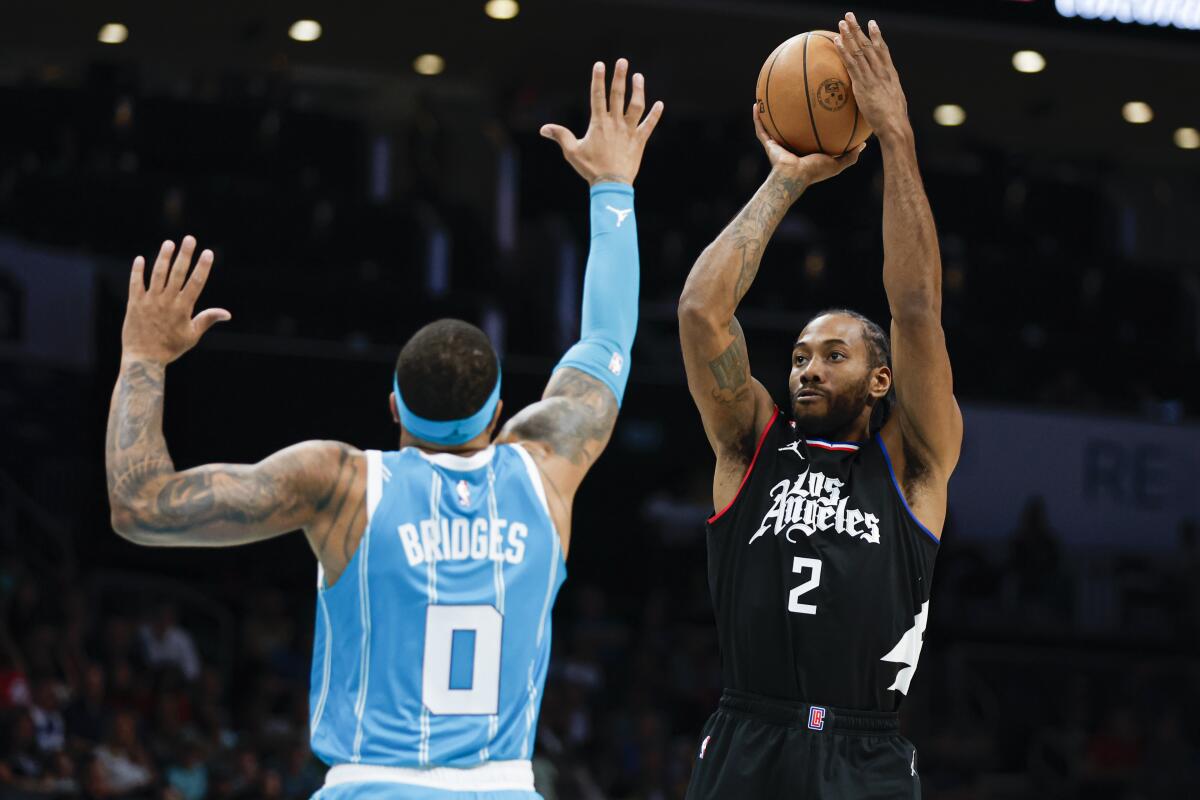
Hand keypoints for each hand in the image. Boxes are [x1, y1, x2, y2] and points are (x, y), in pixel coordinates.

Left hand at [121, 236, 230, 364]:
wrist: (143, 359)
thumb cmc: (170, 348)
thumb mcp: (192, 336)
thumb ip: (207, 319)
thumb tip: (227, 313)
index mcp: (183, 309)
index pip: (195, 283)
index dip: (203, 267)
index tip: (208, 253)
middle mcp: (166, 301)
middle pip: (177, 273)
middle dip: (185, 255)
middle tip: (190, 239)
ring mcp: (149, 301)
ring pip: (157, 274)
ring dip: (163, 257)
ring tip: (169, 243)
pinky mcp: (134, 303)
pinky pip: (135, 284)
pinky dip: (137, 271)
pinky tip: (140, 259)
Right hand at [541, 58, 663, 185]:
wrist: (611, 184)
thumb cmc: (590, 168)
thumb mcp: (572, 151)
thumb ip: (560, 136)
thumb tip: (543, 129)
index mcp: (598, 123)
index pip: (597, 96)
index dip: (598, 79)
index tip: (600, 64)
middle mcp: (615, 123)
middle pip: (618, 95)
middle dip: (619, 77)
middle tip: (622, 61)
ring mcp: (629, 131)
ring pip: (636, 106)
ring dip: (638, 90)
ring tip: (638, 77)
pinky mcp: (639, 141)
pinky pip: (649, 125)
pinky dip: (655, 115)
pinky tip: (660, 104)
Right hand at [753, 103, 863, 184]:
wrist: (794, 177)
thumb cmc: (814, 172)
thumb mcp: (837, 164)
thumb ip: (850, 155)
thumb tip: (863, 144)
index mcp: (806, 149)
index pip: (809, 131)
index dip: (813, 119)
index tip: (819, 103)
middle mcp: (791, 145)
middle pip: (791, 124)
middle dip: (791, 110)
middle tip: (795, 93)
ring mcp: (778, 144)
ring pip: (773, 124)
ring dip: (770, 111)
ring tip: (769, 95)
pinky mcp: (768, 144)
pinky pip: (760, 128)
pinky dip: (757, 117)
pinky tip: (756, 103)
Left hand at [834, 13, 909, 140]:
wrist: (895, 125)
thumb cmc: (894, 121)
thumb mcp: (893, 104)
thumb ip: (886, 97)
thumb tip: (881, 99)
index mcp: (890, 74)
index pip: (883, 51)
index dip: (877, 36)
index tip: (872, 24)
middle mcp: (882, 71)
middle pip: (869, 45)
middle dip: (859, 29)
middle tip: (850, 16)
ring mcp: (873, 76)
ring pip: (860, 51)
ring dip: (850, 35)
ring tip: (842, 22)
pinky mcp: (863, 85)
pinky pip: (851, 64)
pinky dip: (844, 51)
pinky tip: (838, 42)